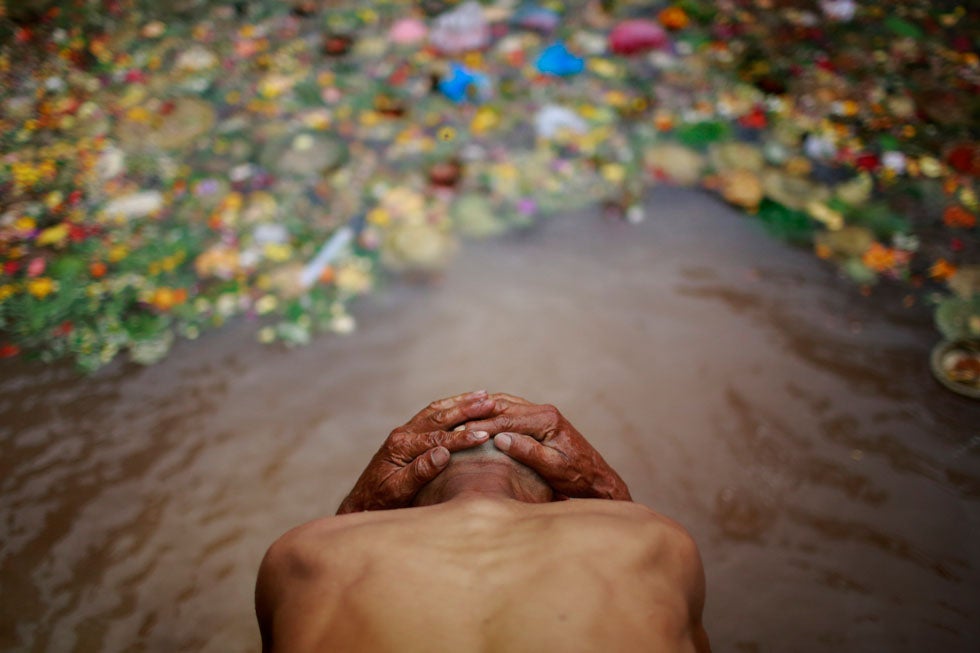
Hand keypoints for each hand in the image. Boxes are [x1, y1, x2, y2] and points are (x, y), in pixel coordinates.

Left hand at [336, 391, 494, 513]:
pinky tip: (462, 404)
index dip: (463, 437)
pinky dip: (450, 407)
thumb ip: (420, 471)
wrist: (362, 502)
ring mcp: (404, 432)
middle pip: (439, 417)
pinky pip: (431, 415)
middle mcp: (403, 434)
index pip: (438, 438)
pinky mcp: (407, 435)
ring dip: (460, 402)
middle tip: (490, 401)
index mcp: (401, 446)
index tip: (485, 434)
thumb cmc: (380, 501)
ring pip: (436, 411)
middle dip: (466, 408)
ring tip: (483, 395)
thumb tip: (443, 453)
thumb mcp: (398, 491)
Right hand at [463, 393, 631, 500]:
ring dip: (483, 410)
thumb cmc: (576, 476)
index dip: (481, 425)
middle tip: (452, 420)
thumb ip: (527, 451)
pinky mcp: (539, 420)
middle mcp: (544, 411)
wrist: (596, 479)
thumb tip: (500, 438)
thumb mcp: (552, 467)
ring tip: (459, 417)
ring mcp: (542, 413)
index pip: (506, 419)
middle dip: (477, 412)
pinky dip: (492, 413)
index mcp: (547, 419)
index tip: (459, 432)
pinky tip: (478, 421)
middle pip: (503, 405)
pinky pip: (511, 410)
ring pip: (505, 404)